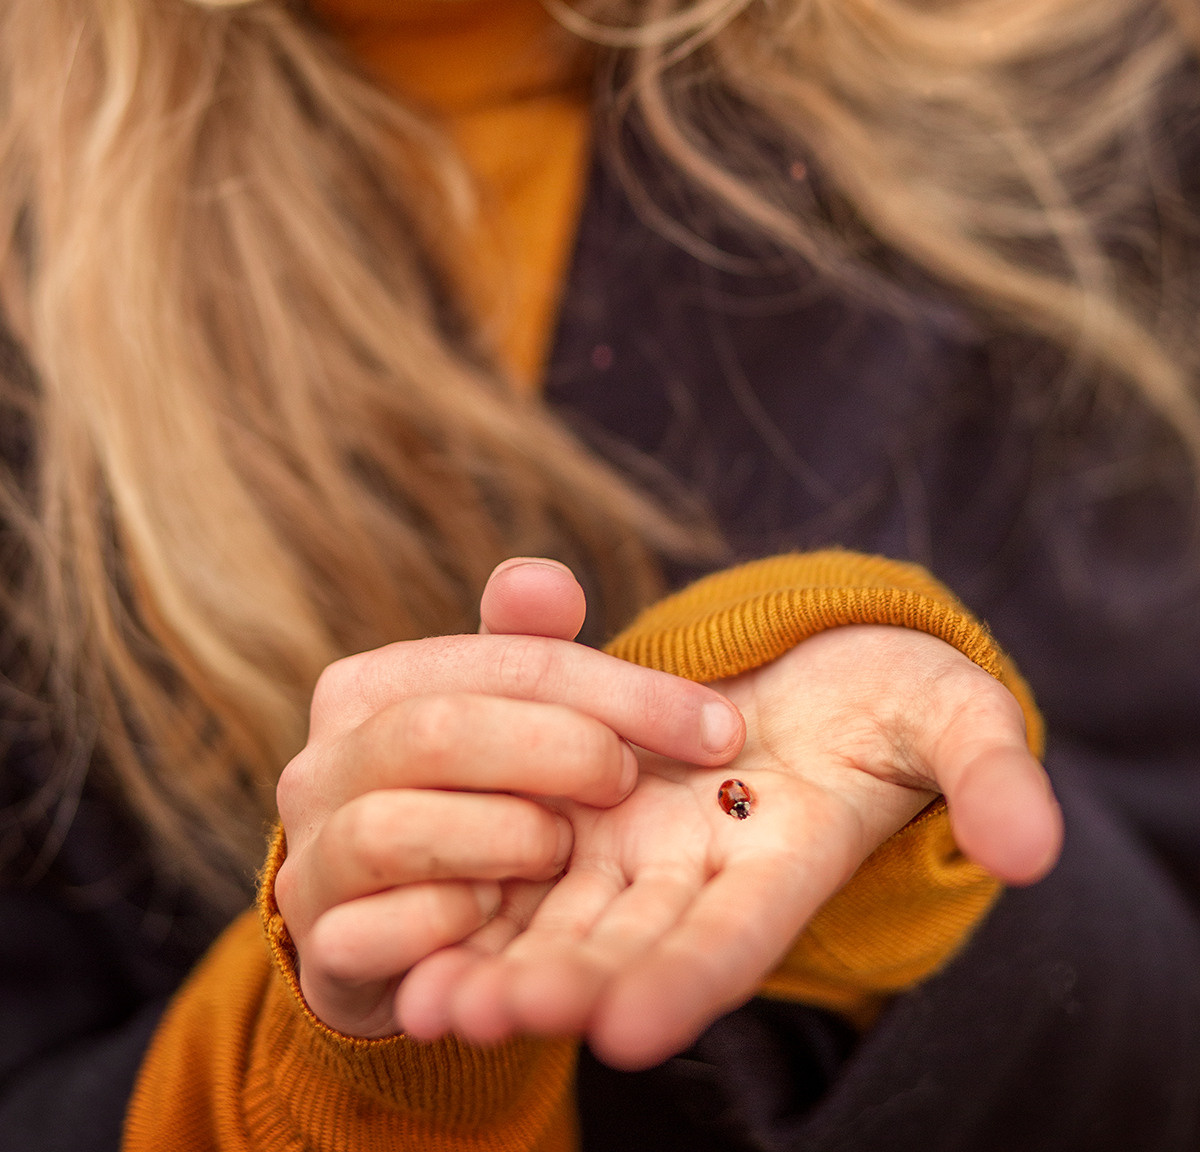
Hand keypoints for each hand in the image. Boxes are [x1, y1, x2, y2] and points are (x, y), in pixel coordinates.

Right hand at [272, 561, 743, 1036]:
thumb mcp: (507, 722)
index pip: (504, 660)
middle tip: (626, 782)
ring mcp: (310, 858)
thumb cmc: (471, 802)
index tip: (718, 724)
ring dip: (501, 839)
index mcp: (368, 685)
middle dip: (558, 751)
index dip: (620, 688)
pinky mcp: (320, 949)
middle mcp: (320, 763)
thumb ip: (527, 649)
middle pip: (442, 731)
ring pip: (393, 829)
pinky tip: (496, 915)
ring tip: (557, 852)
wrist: (392, 935)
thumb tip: (546, 581)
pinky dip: (447, 922)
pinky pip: (373, 934)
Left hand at [397, 610, 1062, 1067]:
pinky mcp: (587, 805)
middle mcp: (701, 872)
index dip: (683, 979)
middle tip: (481, 1019)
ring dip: (493, 962)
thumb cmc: (897, 692)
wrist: (824, 661)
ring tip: (422, 999)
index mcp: (787, 859)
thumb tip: (1033, 849)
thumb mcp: (950, 713)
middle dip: (558, 984)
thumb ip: (986, 775)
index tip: (622, 1027)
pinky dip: (470, 897)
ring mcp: (638, 844)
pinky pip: (519, 859)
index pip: (735, 935)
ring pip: (557, 914)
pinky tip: (400, 930)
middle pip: (628, 942)